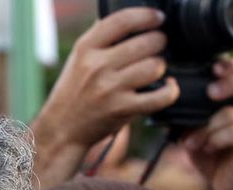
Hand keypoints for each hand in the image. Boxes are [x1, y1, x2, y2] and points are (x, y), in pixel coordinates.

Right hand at [31, 8, 176, 155]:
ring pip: (156, 66)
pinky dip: (170, 91)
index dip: (148, 16)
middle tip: (154, 49)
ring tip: (151, 71)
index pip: (124, 20)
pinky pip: (161, 96)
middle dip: (158, 44)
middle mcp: (97, 66)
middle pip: (148, 42)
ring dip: (159, 68)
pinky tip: (166, 86)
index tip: (158, 19)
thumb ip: (101, 39)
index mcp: (85, 48)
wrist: (61, 130)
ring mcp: (109, 89)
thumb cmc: (74, 92)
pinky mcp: (122, 110)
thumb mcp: (78, 59)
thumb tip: (132, 19)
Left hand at [182, 59, 232, 189]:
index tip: (214, 66)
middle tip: (211, 91)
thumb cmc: (213, 157)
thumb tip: (165, 101)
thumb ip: (187, 118)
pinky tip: (206, 148)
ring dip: (209, 126)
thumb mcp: (195, 134)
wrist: (230, 188)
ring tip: (193, 141)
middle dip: (230, 82)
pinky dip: (217, 139)